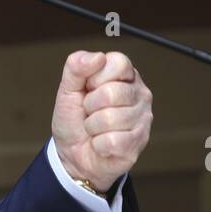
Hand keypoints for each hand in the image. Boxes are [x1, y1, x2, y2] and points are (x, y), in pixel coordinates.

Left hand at [51, 50, 152, 193]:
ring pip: (110, 118)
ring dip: (93, 126)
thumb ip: (76, 67)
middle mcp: (139, 93)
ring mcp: (143, 118)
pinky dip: (98, 144)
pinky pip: (112, 140)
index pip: (118, 63)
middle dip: (90, 105)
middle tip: (90, 112)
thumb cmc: (74, 120)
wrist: (72, 154)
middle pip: (112, 93)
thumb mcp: (67, 89)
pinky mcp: (139, 142)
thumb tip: (97, 57)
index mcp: (124, 75)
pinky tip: (102, 143)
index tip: (88, 88)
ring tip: (95, 128)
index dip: (95, 78)